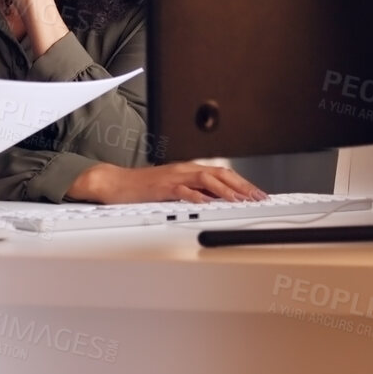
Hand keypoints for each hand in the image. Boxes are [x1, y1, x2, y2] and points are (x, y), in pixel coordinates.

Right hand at [72, 161, 267, 204]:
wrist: (114, 182)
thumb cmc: (142, 188)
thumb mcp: (173, 188)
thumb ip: (193, 192)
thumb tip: (215, 202)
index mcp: (188, 170)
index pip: (222, 173)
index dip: (243, 183)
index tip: (257, 194)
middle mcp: (184, 170)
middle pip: (219, 173)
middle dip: (242, 186)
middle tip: (257, 197)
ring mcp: (173, 177)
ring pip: (205, 179)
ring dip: (225, 190)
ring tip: (239, 200)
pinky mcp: (161, 187)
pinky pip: (182, 190)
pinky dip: (196, 196)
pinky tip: (207, 203)